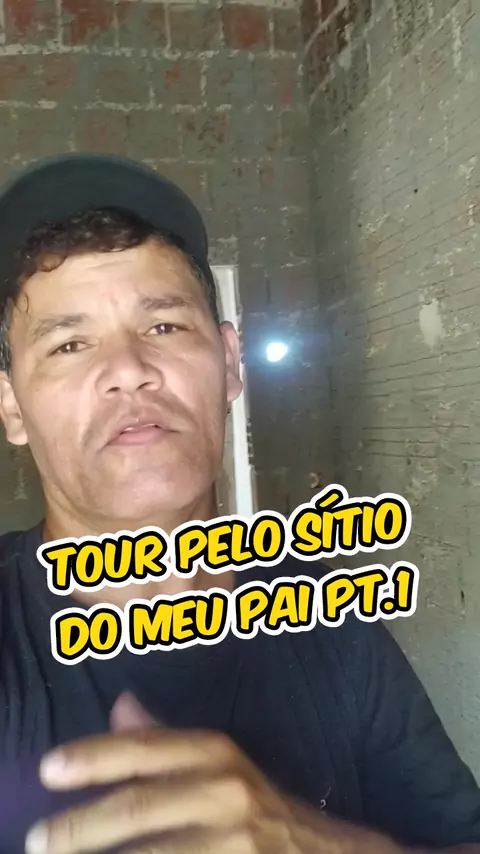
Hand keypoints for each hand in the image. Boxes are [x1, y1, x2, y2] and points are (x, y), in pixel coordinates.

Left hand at [24, 694, 321, 853]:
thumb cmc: (261, 806)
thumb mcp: (219, 762)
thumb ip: (166, 741)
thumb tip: (120, 706)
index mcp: (216, 753)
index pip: (144, 750)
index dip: (93, 757)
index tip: (48, 769)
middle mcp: (226, 792)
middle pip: (137, 808)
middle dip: (80, 828)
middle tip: (37, 840)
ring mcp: (234, 843)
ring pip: (150, 853)